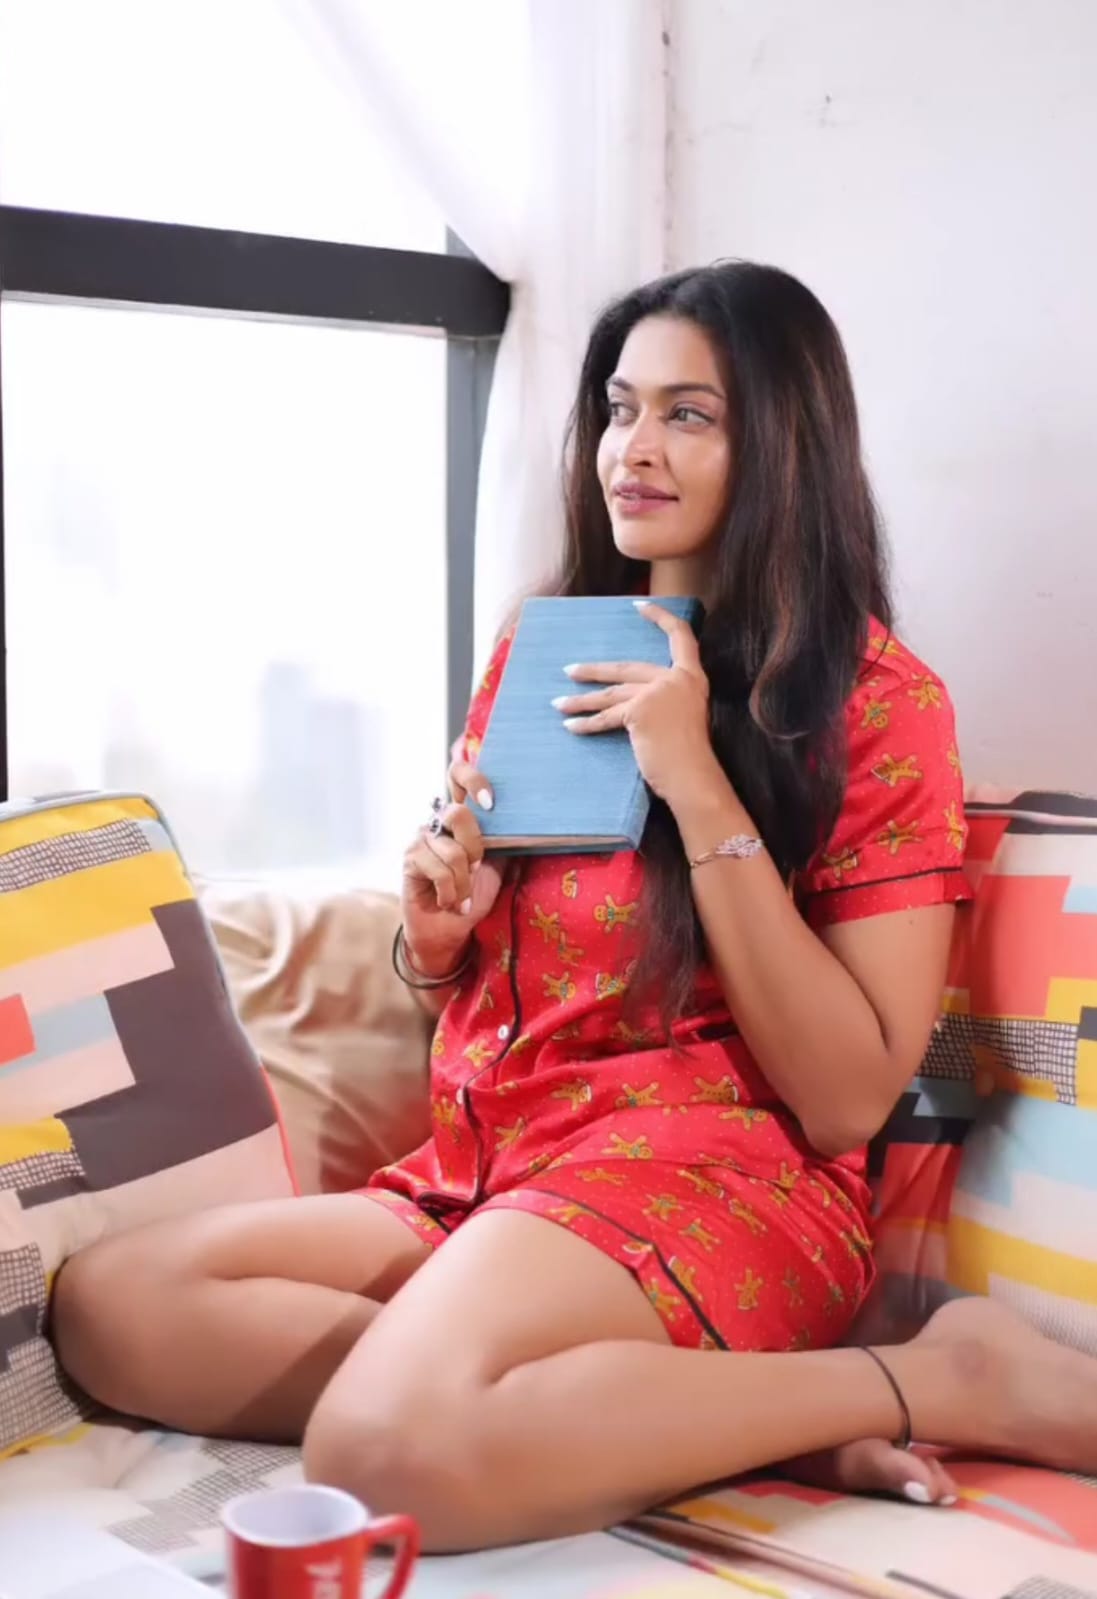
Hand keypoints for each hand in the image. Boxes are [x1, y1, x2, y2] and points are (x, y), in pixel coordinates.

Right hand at [401, 758, 504, 976]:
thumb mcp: (497, 867)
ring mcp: (421, 839)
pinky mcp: (409, 860)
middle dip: (475, 849)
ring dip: (464, 883)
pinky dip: (450, 893)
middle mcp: (438, 822)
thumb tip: (533, 825)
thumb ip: (506, 843)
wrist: (448, 930)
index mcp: (460, 818)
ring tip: (462, 898)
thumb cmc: (471, 896)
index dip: (473, 780)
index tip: (490, 803)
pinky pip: (438, 870)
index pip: (457, 775)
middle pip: (458, 814)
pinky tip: (449, 902)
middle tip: (475, 869)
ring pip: (453, 852)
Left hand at [554, 601, 717, 805]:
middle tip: (570, 670)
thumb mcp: (682, 719)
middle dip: (594, 671)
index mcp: (692, 678)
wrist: (693, 776)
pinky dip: (586, 723)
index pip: (680, 637)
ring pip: (610, 693)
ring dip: (581, 700)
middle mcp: (675, 679)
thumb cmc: (689, 757)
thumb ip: (663, 703)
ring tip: (558, 703)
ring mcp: (657, 692)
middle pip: (627, 668)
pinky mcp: (639, 710)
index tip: (639, 605)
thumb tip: (631, 707)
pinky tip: (570, 725)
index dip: (660, 618)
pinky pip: (606, 717)